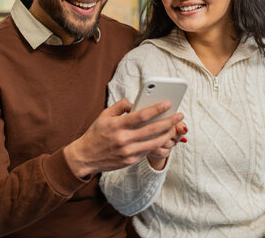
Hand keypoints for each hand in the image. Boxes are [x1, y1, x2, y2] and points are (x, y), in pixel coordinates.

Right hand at [64, 99, 183, 177]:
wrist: (85, 156)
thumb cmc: (96, 133)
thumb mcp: (105, 115)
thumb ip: (121, 106)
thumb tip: (135, 103)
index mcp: (117, 125)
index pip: (141, 115)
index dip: (156, 109)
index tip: (168, 103)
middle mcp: (124, 139)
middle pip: (152, 129)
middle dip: (168, 121)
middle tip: (179, 115)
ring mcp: (128, 151)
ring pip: (154, 142)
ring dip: (167, 134)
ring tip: (174, 128)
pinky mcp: (130, 160)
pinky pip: (148, 151)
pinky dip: (157, 144)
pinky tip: (163, 138)